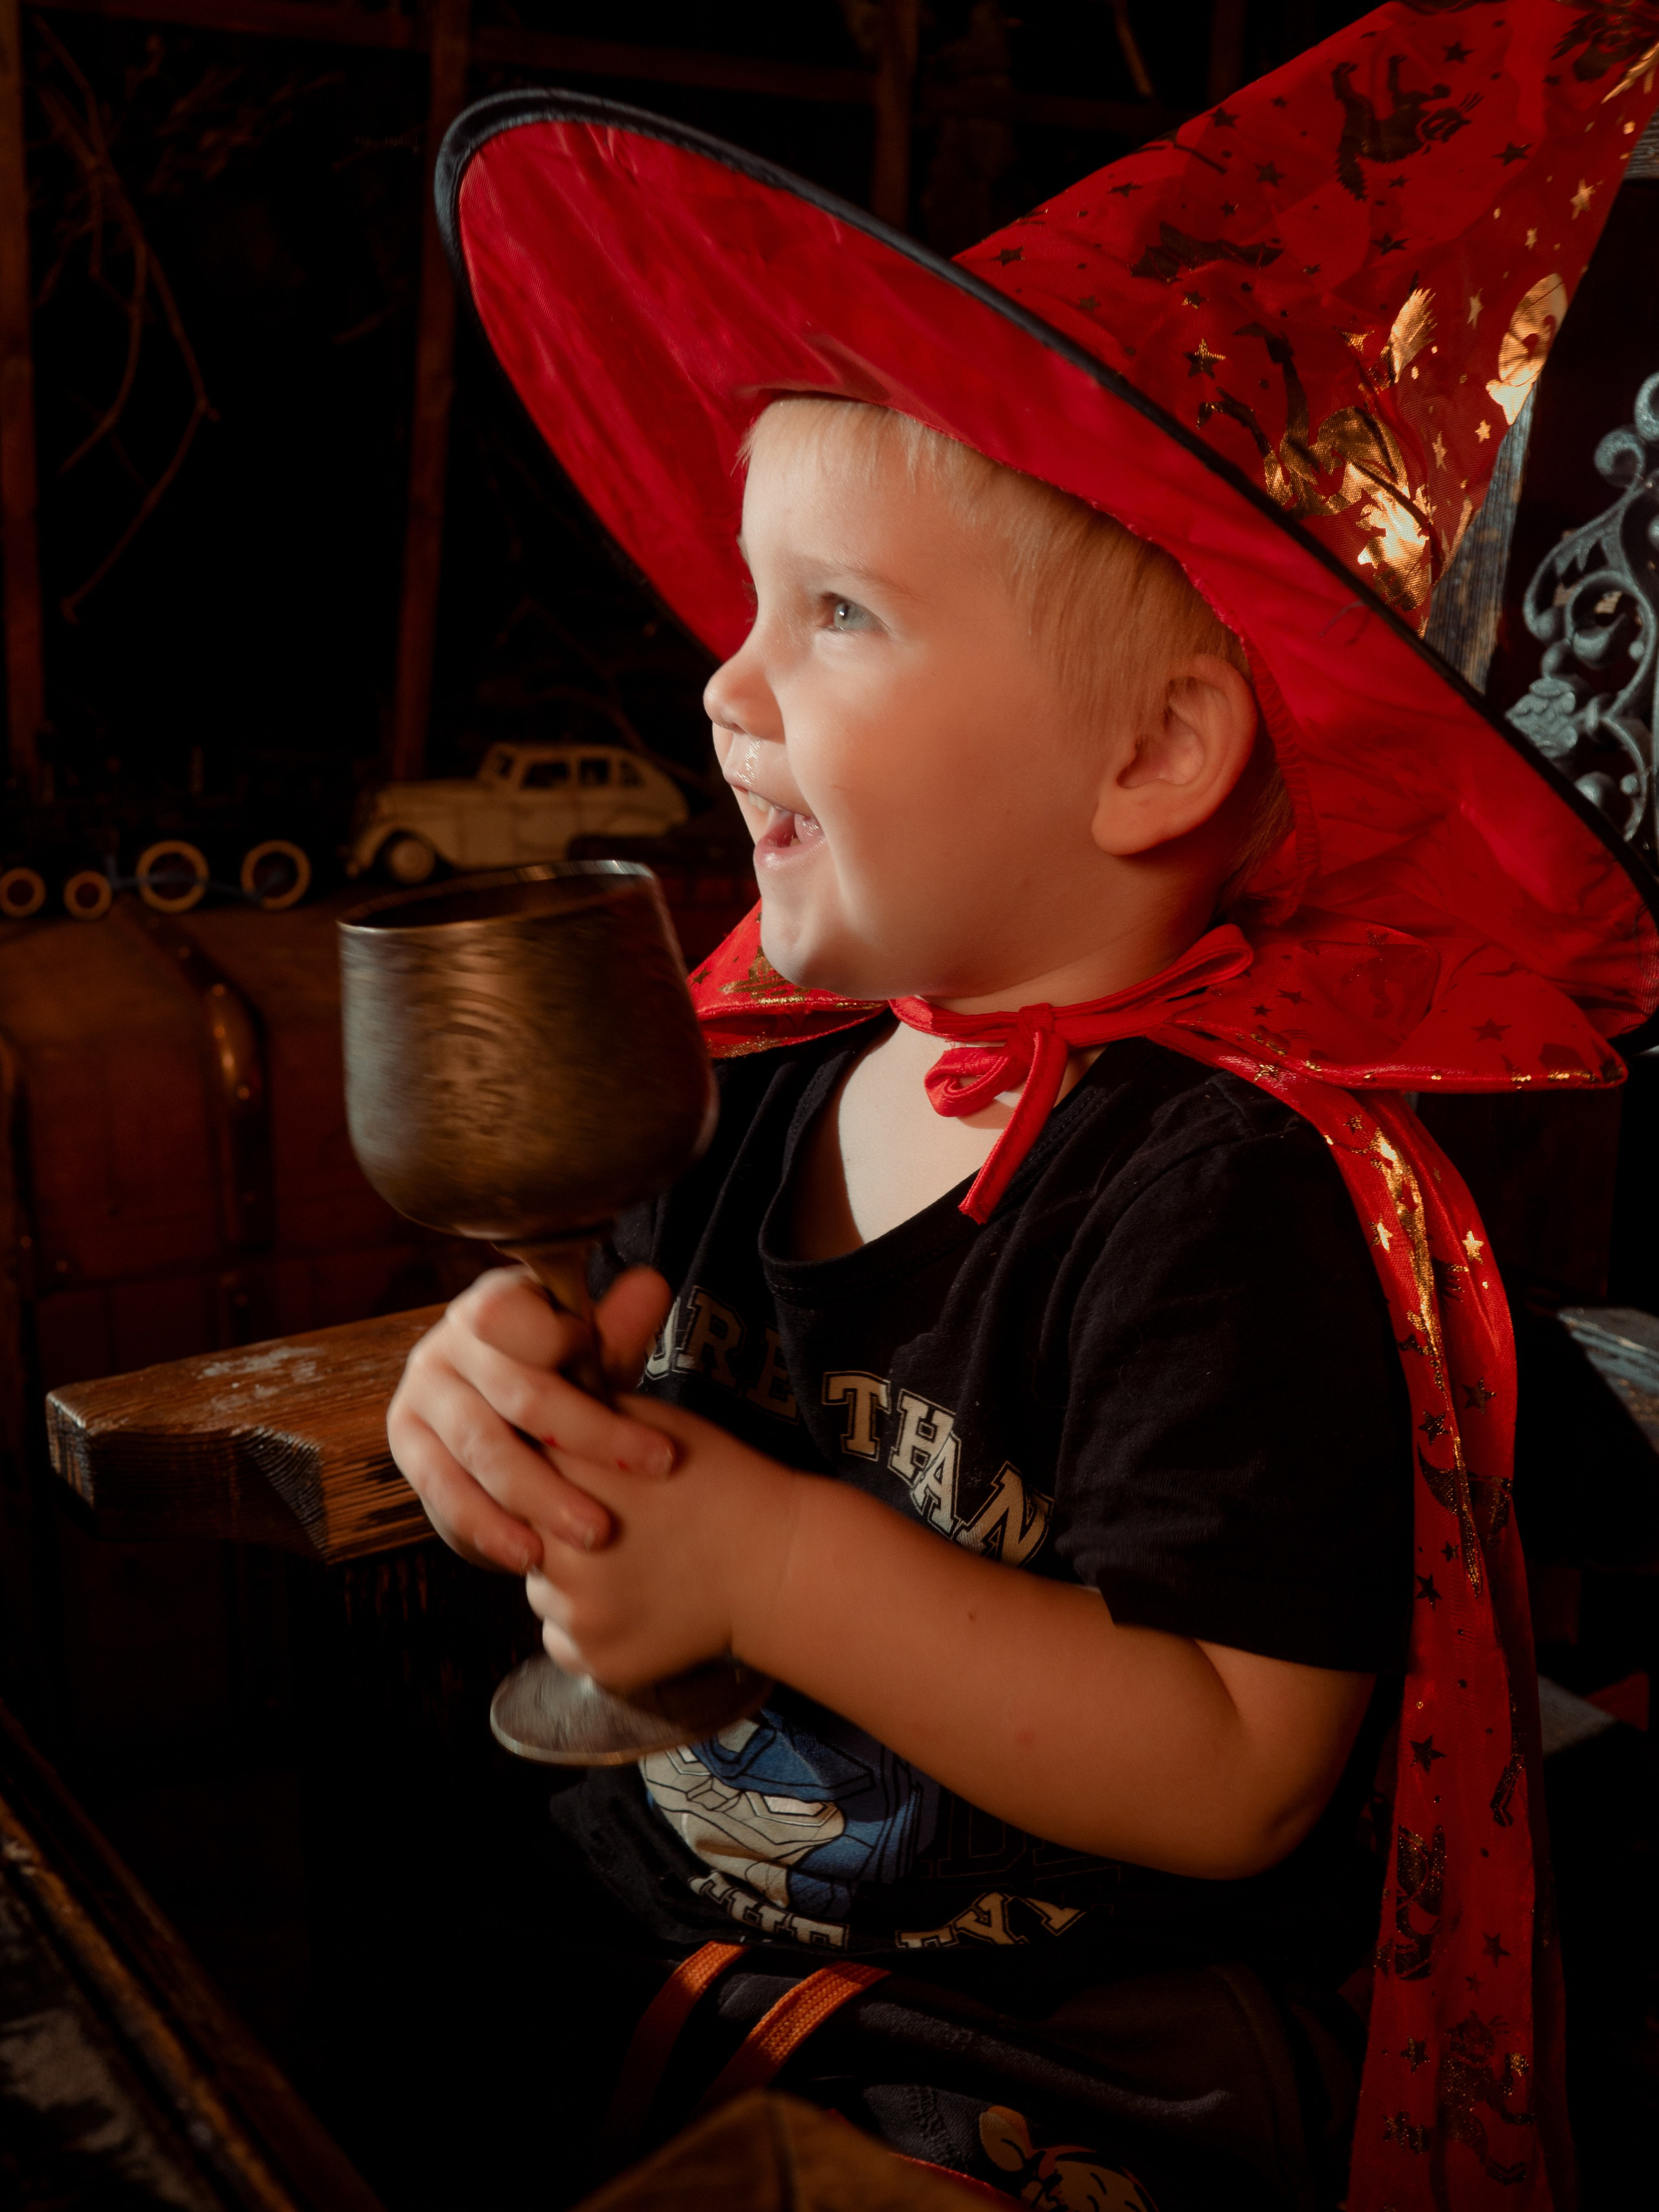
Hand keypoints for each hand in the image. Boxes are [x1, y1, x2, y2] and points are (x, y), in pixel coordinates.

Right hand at [387, 1264, 679, 1570]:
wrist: (506, 1416)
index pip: (524, 1318)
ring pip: (484, 1449)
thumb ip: (617, 1329)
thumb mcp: (592, 1352)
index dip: (575, 1351)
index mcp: (497, 1300)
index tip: (625, 1384)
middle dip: (589, 1439)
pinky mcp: (406, 1442)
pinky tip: (531, 1555)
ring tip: (594, 1533)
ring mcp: (421, 1390)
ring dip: (541, 1496)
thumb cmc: (561, 1375)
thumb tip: (651, 1285)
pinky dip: (489, 1527)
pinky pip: (446, 1490)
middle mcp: (448, 1339)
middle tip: (651, 1471)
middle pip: (519, 1393)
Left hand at [526, 1399, 803, 1689]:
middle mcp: (562, 1552)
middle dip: (551, 1525)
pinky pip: (560, 1639)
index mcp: (573, 1484)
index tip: (578, 1476)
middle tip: (605, 1522)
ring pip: (538, 1589)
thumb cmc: (721, 1482)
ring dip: (564, 1577)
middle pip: (520, 1533)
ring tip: (622, 1563)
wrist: (776, 1562)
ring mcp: (578, 1613)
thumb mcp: (655, 1426)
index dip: (550, 1471)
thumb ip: (589, 1421)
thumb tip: (536, 1413)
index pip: (521, 1469)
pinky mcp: (596, 1660)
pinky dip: (583, 1624)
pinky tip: (627, 1602)